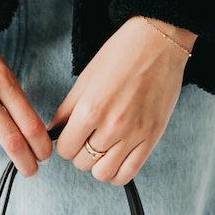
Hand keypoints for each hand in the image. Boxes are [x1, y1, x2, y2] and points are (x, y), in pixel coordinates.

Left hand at [46, 16, 195, 185]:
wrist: (160, 41)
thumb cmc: (122, 54)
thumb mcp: (86, 79)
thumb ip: (67, 110)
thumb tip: (53, 133)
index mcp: (91, 110)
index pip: (65, 150)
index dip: (65, 143)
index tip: (72, 136)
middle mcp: (112, 127)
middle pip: (82, 163)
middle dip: (81, 153)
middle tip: (89, 137)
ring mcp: (134, 135)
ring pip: (103, 173)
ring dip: (98, 165)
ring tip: (102, 149)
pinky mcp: (151, 139)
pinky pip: (127, 174)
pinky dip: (117, 173)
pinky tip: (116, 158)